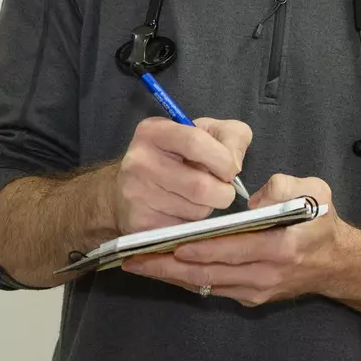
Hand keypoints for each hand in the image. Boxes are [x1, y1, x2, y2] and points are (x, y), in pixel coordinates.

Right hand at [110, 117, 251, 233]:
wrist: (126, 191)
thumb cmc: (175, 158)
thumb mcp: (204, 133)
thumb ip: (232, 137)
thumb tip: (235, 164)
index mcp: (154, 131)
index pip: (196, 142)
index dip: (223, 160)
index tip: (230, 169)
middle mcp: (140, 160)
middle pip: (200, 185)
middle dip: (223, 192)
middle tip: (221, 190)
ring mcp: (137, 194)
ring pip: (196, 211)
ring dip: (207, 208)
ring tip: (196, 199)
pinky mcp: (141, 223)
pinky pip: (185, 229)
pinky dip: (194, 224)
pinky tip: (182, 212)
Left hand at [123, 172, 357, 306]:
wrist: (336, 263)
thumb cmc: (322, 221)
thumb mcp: (315, 191)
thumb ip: (283, 188)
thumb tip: (252, 200)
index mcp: (281, 248)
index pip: (234, 249)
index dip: (201, 248)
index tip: (172, 243)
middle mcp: (266, 275)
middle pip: (211, 273)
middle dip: (170, 266)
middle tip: (135, 258)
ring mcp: (257, 291)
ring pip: (207, 285)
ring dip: (171, 276)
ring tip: (138, 264)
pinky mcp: (251, 298)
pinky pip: (213, 289)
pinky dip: (186, 280)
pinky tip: (162, 269)